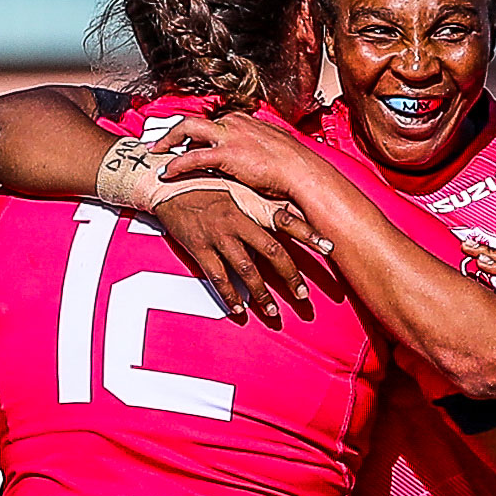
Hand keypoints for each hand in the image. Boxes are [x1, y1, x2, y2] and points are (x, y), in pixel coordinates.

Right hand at [153, 186, 325, 319]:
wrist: (166, 184)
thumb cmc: (205, 183)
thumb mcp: (237, 187)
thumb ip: (262, 203)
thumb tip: (292, 214)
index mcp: (250, 204)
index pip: (287, 219)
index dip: (309, 233)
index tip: (329, 247)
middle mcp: (238, 220)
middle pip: (272, 252)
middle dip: (290, 276)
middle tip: (303, 296)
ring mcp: (218, 236)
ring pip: (247, 270)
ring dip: (262, 294)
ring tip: (274, 312)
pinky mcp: (199, 248)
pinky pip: (218, 278)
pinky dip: (230, 296)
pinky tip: (239, 309)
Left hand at [155, 112, 319, 198]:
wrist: (301, 172)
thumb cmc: (292, 167)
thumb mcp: (273, 149)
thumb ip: (257, 148)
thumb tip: (252, 158)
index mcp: (246, 121)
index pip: (213, 122)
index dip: (197, 134)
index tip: (188, 142)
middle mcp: (235, 122)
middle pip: (196, 121)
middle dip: (175, 131)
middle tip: (161, 142)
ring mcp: (229, 136)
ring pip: (188, 128)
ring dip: (169, 139)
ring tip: (157, 152)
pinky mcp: (225, 153)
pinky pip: (192, 156)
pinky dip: (176, 163)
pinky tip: (167, 172)